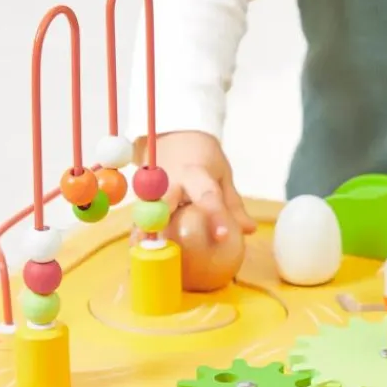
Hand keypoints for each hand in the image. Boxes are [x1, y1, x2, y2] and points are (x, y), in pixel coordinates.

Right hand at [136, 131, 256, 241]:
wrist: (173, 135)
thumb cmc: (202, 159)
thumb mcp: (222, 175)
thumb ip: (233, 204)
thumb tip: (249, 230)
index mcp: (196, 173)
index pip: (208, 195)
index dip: (215, 216)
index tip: (222, 236)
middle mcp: (170, 179)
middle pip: (165, 201)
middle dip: (161, 221)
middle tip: (161, 244)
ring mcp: (152, 186)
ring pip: (145, 209)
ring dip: (143, 229)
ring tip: (142, 251)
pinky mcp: (141, 194)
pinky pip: (140, 213)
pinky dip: (139, 229)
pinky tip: (138, 247)